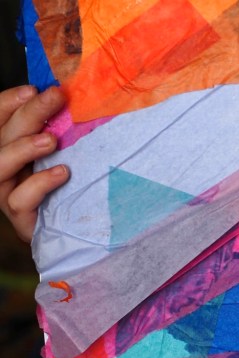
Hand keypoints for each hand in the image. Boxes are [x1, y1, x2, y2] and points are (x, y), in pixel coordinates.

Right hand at [0, 85, 68, 241]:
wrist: (75, 233)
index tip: (33, 88)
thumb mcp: (64, 154)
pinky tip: (62, 173)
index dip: (8, 102)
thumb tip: (72, 98)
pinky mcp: (20, 218)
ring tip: (51, 140)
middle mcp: (1, 168)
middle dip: (28, 114)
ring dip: (24, 148)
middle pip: (2, 137)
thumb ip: (60, 131)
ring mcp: (5, 193)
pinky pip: (19, 200)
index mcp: (7, 149)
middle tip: (54, 98)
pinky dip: (39, 184)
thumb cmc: (69, 187)